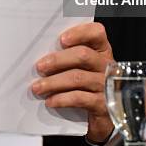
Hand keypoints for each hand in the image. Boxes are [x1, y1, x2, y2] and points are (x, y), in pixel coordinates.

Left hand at [32, 22, 113, 142]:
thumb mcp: (86, 66)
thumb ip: (71, 56)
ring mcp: (105, 84)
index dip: (80, 33)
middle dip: (58, 60)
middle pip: (83, 55)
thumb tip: (44, 54)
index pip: (96, 33)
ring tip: (38, 87)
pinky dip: (62, 99)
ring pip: (78, 78)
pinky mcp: (102, 104)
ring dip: (54, 82)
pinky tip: (50, 101)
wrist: (106, 113)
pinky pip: (79, 98)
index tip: (62, 39)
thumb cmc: (90, 84)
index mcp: (102, 50)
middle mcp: (106, 64)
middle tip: (40, 66)